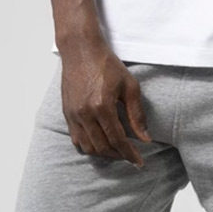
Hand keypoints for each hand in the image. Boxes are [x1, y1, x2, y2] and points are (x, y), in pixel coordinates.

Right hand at [59, 39, 150, 165]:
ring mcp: (74, 114)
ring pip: (89, 147)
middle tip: (130, 156)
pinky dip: (89, 147)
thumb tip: (145, 139)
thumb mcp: (130, 86)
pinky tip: (100, 144)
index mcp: (102, 106)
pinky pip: (76, 140)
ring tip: (116, 151)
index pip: (118, 140)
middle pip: (103, 147)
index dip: (130, 154)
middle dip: (118, 156)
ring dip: (104, 154)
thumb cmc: (106, 64)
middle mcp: (85, 113)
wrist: (80, 49)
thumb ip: (137, 115)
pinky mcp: (67, 113)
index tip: (139, 162)